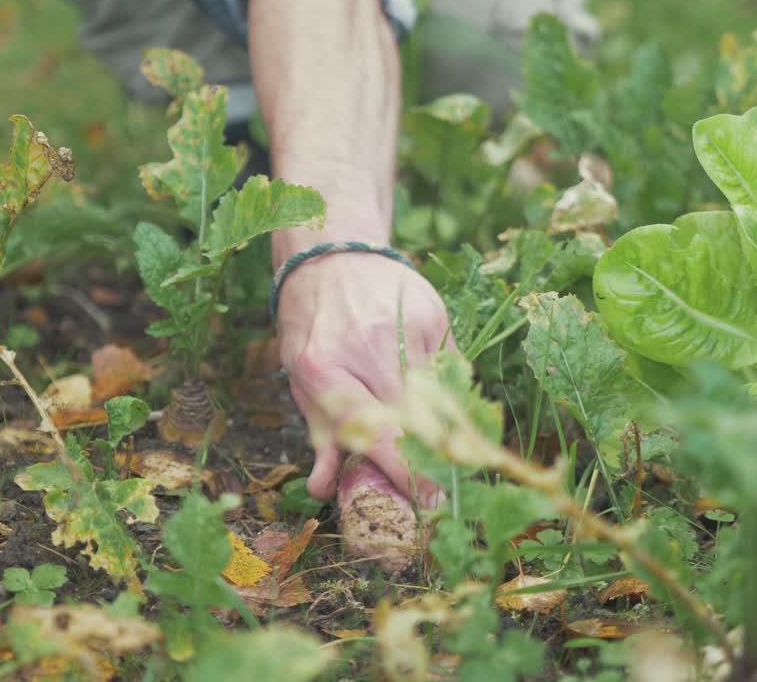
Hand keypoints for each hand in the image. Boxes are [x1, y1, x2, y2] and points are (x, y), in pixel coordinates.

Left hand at [276, 251, 452, 504]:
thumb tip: (324, 489)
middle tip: (445, 486)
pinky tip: (436, 392)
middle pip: (415, 417)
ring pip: (441, 395)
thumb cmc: (315, 328)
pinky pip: (453, 368)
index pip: (371, 430)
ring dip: (446, 427)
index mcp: (323, 366)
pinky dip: (448, 390)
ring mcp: (406, 326)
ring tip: (448, 447)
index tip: (429, 499)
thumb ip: (319, 435)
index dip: (403, 469)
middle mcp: (366, 344)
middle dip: (433, 458)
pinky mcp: (435, 315)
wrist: (333, 257)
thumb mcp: (303, 378)